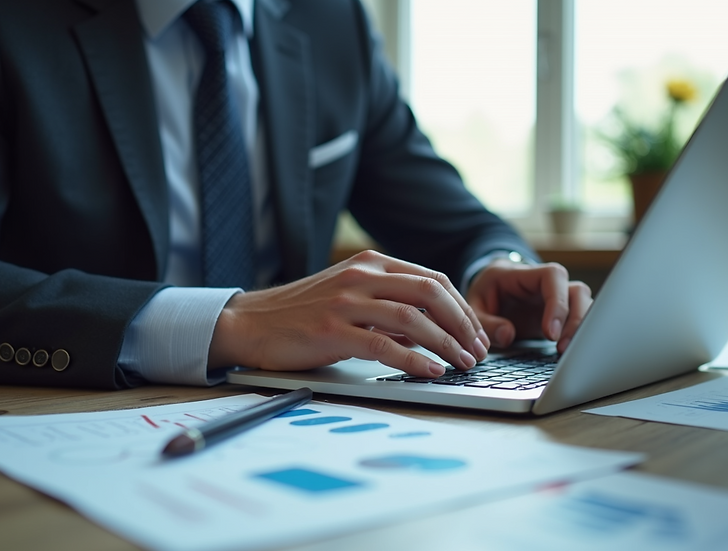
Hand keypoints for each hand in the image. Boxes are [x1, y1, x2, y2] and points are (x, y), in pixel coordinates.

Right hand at [208, 250, 490, 376]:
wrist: (250, 323)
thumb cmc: (301, 314)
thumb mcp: (350, 298)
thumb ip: (388, 308)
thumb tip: (431, 330)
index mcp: (370, 263)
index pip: (432, 279)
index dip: (462, 308)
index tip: (476, 334)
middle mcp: (361, 275)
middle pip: (430, 292)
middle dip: (462, 323)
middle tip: (478, 350)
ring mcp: (346, 301)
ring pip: (412, 317)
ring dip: (446, 343)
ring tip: (462, 363)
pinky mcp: (332, 330)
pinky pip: (384, 345)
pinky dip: (414, 359)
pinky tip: (431, 371)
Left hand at [466, 260, 591, 352]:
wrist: (491, 291)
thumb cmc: (485, 294)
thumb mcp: (474, 307)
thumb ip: (486, 322)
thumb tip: (507, 336)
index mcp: (523, 274)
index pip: (553, 276)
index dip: (557, 302)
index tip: (550, 332)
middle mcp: (546, 285)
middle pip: (577, 291)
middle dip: (575, 319)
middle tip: (561, 346)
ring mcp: (557, 299)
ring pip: (584, 305)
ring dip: (580, 328)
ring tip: (564, 351)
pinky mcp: (561, 315)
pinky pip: (580, 320)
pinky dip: (578, 334)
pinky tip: (567, 351)